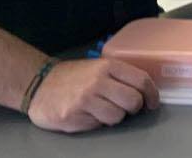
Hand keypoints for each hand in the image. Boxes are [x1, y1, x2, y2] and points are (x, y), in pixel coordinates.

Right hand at [27, 58, 158, 132]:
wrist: (38, 84)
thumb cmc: (74, 76)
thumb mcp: (98, 67)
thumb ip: (120, 76)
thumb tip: (144, 92)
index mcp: (108, 66)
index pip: (141, 80)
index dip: (152, 94)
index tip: (153, 102)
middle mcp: (97, 82)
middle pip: (133, 101)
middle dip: (134, 108)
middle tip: (127, 107)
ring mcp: (84, 100)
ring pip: (117, 117)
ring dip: (114, 117)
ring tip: (103, 109)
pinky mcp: (72, 117)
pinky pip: (97, 125)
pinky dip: (96, 122)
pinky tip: (87, 114)